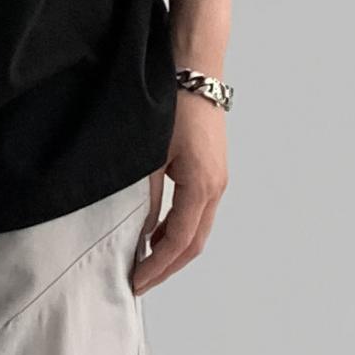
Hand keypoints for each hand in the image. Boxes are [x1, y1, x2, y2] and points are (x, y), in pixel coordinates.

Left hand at [130, 91, 227, 293]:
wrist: (196, 73)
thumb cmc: (173, 107)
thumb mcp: (149, 156)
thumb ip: (145, 197)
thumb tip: (139, 232)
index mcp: (202, 187)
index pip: (178, 242)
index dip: (157, 266)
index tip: (136, 281)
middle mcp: (216, 188)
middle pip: (194, 244)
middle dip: (166, 267)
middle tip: (139, 282)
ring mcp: (218, 181)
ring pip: (198, 230)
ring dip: (173, 250)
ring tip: (144, 263)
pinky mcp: (213, 173)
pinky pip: (198, 213)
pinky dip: (179, 230)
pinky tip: (156, 233)